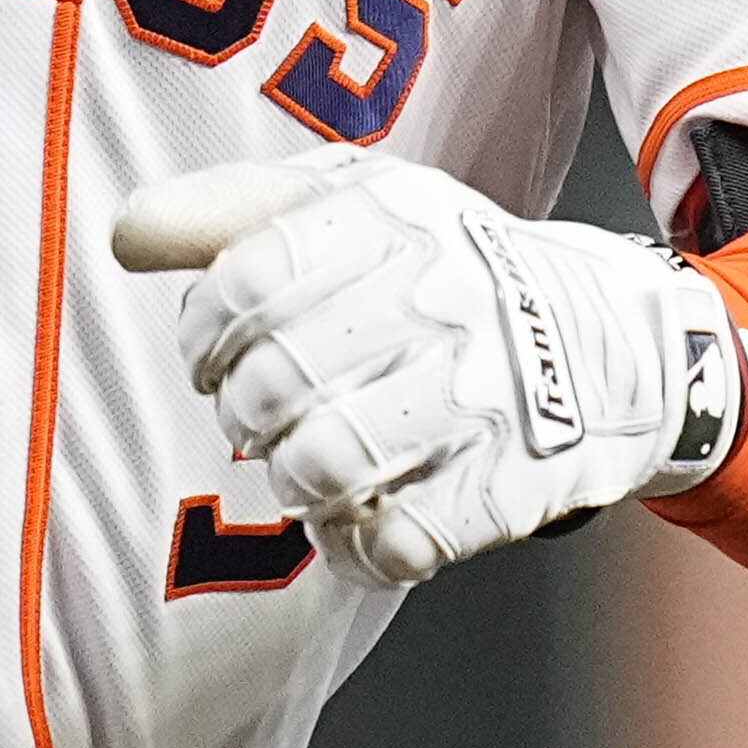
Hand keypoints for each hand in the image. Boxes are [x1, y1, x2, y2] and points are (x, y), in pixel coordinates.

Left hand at [107, 152, 742, 587]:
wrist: (618, 342)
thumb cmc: (455, 274)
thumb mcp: (359, 203)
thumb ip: (236, 211)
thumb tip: (128, 235)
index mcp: (395, 221)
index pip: (243, 284)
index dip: (203, 335)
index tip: (217, 353)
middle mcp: (443, 300)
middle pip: (272, 384)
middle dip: (246, 413)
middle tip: (270, 414)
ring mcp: (483, 397)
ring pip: (323, 466)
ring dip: (296, 479)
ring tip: (316, 465)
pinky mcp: (511, 486)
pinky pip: (392, 541)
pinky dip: (357, 543)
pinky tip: (368, 512)